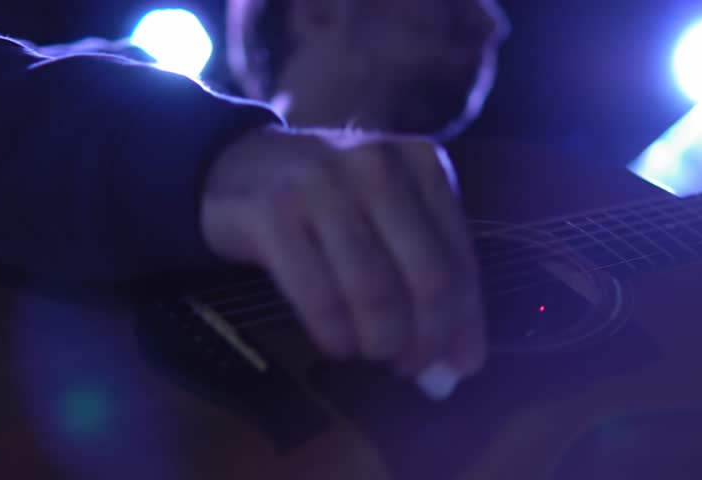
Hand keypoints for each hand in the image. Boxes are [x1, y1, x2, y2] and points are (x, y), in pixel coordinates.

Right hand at [200, 126, 484, 380]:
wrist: (236, 168)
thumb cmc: (328, 199)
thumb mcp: (386, 212)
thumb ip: (426, 270)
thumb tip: (462, 359)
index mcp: (419, 162)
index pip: (458, 254)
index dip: (465, 319)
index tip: (461, 364)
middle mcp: (376, 165)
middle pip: (425, 275)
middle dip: (425, 337)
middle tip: (411, 367)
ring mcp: (321, 186)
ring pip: (373, 289)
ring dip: (379, 340)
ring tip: (372, 353)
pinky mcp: (272, 214)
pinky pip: (318, 295)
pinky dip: (335, 334)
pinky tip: (338, 345)